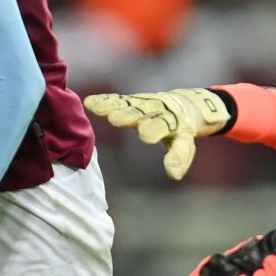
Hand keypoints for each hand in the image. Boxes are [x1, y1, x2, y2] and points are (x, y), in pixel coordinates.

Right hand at [84, 88, 231, 180]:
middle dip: (129, 116)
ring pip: (126, 105)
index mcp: (169, 121)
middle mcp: (154, 110)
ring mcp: (141, 104)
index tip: (145, 136)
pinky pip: (117, 100)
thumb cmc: (180, 129)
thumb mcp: (184, 142)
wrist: (182, 103)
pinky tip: (90, 102)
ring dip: (112, 108)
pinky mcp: (131, 100)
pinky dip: (104, 101)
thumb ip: (179, 156)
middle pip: (141, 113)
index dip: (154, 130)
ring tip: (98, 110)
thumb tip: (174, 175)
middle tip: (116, 119)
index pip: (162, 126)